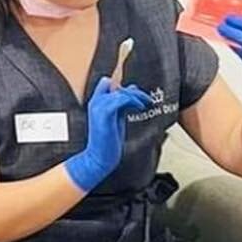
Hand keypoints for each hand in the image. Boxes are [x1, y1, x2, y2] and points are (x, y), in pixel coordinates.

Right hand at [66, 76, 152, 192]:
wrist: (98, 159)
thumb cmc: (108, 142)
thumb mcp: (117, 119)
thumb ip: (123, 104)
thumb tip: (133, 89)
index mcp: (96, 103)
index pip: (107, 82)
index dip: (122, 86)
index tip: (136, 94)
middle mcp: (95, 103)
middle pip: (116, 84)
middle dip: (133, 91)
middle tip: (146, 99)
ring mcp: (99, 107)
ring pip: (121, 91)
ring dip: (136, 96)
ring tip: (144, 104)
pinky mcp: (105, 114)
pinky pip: (121, 99)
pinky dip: (133, 101)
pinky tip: (140, 108)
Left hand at [218, 16, 241, 107]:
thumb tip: (240, 24)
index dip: (237, 21)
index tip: (228, 18)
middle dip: (230, 31)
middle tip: (220, 26)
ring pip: (241, 48)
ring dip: (229, 39)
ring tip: (221, 33)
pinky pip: (241, 56)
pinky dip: (234, 48)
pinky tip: (227, 42)